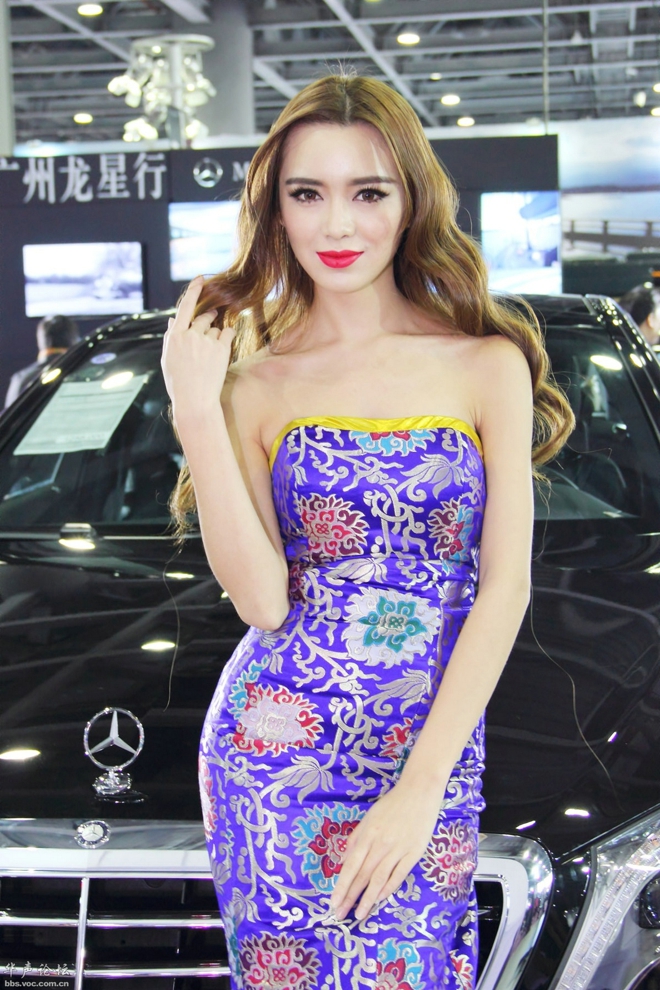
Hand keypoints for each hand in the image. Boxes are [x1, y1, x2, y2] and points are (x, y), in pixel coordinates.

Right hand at [161, 275, 234, 422]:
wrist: (195, 400)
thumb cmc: (179, 382)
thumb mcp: (168, 359)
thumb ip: (171, 337)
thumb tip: (173, 320)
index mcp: (174, 336)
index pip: (184, 307)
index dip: (193, 291)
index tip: (200, 279)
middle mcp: (190, 335)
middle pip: (203, 318)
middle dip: (207, 322)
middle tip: (207, 337)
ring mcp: (206, 341)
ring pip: (216, 328)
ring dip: (216, 336)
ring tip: (210, 356)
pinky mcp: (221, 349)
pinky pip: (228, 333)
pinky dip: (228, 337)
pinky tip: (223, 349)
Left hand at [329, 779, 442, 921]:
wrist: (419, 792)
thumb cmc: (392, 804)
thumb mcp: (369, 817)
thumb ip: (357, 838)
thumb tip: (344, 860)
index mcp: (368, 834)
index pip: (351, 865)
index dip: (342, 885)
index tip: (333, 902)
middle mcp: (380, 844)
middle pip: (363, 875)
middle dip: (350, 897)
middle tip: (339, 915)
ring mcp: (398, 849)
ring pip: (379, 879)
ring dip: (368, 899)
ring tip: (359, 915)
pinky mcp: (414, 853)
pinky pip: (399, 875)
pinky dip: (388, 888)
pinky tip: (380, 899)